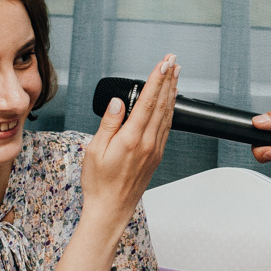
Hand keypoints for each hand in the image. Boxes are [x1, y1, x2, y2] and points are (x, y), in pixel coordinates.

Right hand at [81, 55, 176, 227]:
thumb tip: (118, 103)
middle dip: (168, 79)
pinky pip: (167, 126)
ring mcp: (154, 149)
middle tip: (173, 61)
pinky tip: (170, 101)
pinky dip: (170, 109)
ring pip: (167, 114)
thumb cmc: (99, 184)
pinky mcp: (157, 155)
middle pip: (161, 104)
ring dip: (172, 92)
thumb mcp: (94, 151)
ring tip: (175, 74)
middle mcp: (147, 143)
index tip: (162, 64)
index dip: (156, 80)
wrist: (111, 209)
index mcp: (131, 139)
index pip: (147, 102)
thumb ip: (109, 124)